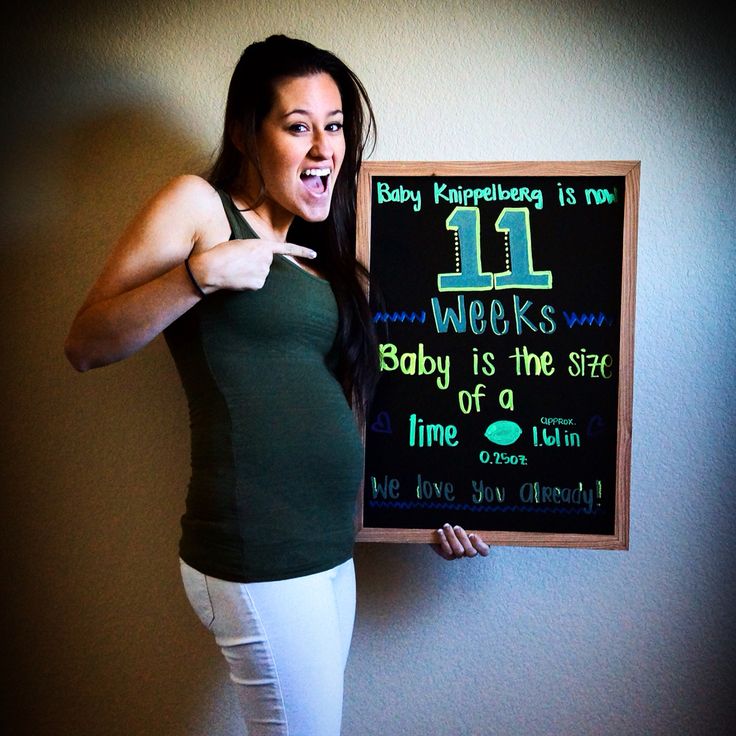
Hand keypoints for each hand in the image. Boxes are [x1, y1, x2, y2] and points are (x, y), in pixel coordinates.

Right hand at [192, 239, 316, 292]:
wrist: (211, 268)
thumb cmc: (222, 253)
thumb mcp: (241, 244)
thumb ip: (255, 251)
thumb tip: (261, 265)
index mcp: (262, 245)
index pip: (287, 249)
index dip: (302, 251)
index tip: (314, 254)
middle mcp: (266, 259)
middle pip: (267, 263)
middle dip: (256, 263)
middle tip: (240, 261)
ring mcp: (264, 273)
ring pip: (261, 273)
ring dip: (251, 272)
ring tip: (236, 269)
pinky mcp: (258, 284)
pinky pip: (256, 283)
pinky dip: (249, 282)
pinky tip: (238, 278)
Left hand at [431, 524, 489, 559]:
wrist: (442, 525)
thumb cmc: (457, 522)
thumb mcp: (467, 521)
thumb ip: (473, 521)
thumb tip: (479, 512)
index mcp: (478, 543)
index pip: (484, 550)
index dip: (479, 545)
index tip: (472, 535)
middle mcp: (470, 551)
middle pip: (471, 552)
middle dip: (463, 539)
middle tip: (457, 528)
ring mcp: (459, 554)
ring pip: (459, 551)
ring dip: (452, 538)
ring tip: (447, 526)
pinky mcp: (449, 555)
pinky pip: (448, 551)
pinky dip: (444, 540)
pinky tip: (440, 531)